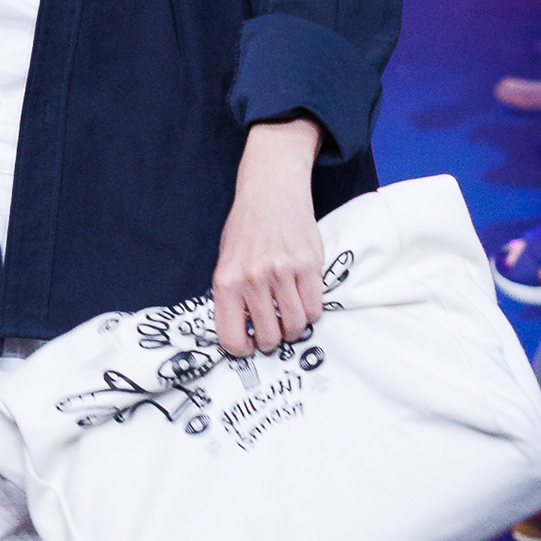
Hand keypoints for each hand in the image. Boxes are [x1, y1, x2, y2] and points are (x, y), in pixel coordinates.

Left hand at [212, 118, 326, 357]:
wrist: (271, 191)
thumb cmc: (246, 229)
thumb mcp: (226, 261)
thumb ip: (232, 296)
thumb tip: (242, 332)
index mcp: (226, 281)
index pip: (232, 337)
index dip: (242, 349)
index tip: (249, 346)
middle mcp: (253, 279)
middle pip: (269, 337)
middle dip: (272, 341)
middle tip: (274, 333)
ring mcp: (282, 272)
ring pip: (296, 326)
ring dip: (294, 329)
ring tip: (290, 318)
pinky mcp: (309, 265)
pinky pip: (314, 308)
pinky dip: (310, 312)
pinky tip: (302, 302)